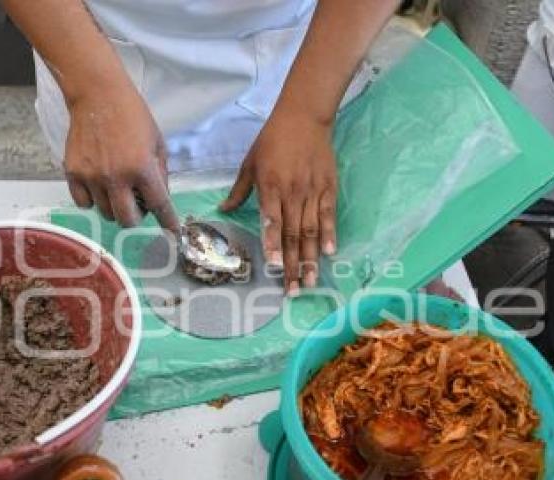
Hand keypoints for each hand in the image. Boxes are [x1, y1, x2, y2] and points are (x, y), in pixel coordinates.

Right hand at [64, 86, 178, 231]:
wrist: (98, 95)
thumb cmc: (132, 115)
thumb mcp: (157, 142)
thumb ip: (160, 173)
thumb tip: (158, 199)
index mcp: (142, 168)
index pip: (159, 205)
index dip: (167, 222)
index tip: (173, 234)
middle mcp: (117, 176)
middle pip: (128, 220)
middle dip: (136, 216)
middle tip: (136, 201)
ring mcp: (93, 176)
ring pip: (105, 213)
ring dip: (114, 206)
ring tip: (116, 187)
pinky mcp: (73, 173)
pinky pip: (83, 203)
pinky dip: (92, 200)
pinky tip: (97, 185)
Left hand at [220, 109, 337, 294]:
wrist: (304, 116)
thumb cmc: (272, 140)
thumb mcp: (250, 163)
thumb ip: (239, 190)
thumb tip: (223, 209)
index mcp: (270, 187)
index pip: (272, 221)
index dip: (272, 244)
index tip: (272, 266)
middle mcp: (292, 192)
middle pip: (292, 234)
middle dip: (291, 264)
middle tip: (292, 289)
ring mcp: (312, 191)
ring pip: (311, 230)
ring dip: (310, 258)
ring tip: (310, 280)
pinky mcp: (328, 187)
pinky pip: (329, 215)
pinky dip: (330, 234)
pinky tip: (329, 253)